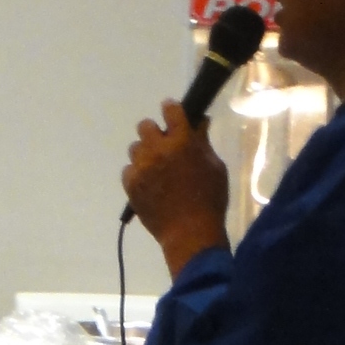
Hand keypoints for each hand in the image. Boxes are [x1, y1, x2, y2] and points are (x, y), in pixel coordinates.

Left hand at [122, 99, 229, 278]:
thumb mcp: (216, 168)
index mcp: (182, 141)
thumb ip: (203, 142)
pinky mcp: (131, 185)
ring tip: (156, 170)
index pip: (170, 109)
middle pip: (145, 126)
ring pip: (135, 148)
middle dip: (155, 133)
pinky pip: (129, 170)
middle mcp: (158, 149)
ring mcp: (142, 167)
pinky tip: (149, 185)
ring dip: (145, 154)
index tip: (172, 116)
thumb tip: (199, 122)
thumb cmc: (210, 200)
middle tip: (164, 147)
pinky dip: (138, 174)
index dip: (171, 110)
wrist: (190, 235)